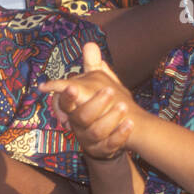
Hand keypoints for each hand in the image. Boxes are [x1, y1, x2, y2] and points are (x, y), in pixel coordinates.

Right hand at [39, 42, 140, 161]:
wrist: (106, 138)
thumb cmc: (98, 108)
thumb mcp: (95, 87)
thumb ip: (92, 67)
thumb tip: (90, 44)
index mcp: (73, 109)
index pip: (64, 102)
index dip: (66, 95)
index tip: (72, 87)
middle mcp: (77, 125)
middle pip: (80, 116)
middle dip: (95, 104)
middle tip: (110, 91)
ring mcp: (89, 139)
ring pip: (96, 131)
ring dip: (110, 118)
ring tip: (123, 106)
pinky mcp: (103, 150)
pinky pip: (110, 145)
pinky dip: (120, 134)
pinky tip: (129, 124)